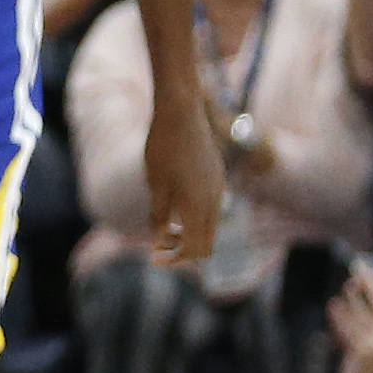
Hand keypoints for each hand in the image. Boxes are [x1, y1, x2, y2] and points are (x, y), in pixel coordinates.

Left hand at [142, 80, 221, 267]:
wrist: (181, 112)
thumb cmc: (162, 148)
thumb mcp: (155, 185)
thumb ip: (160, 216)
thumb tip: (160, 242)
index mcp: (198, 206)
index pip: (195, 249)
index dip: (174, 260)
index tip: (153, 258)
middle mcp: (215, 200)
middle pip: (207, 242)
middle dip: (183, 251)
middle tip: (158, 248)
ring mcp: (219, 187)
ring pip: (211, 226)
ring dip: (190, 234)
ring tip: (164, 228)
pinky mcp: (218, 177)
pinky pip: (212, 208)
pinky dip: (196, 218)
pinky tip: (175, 207)